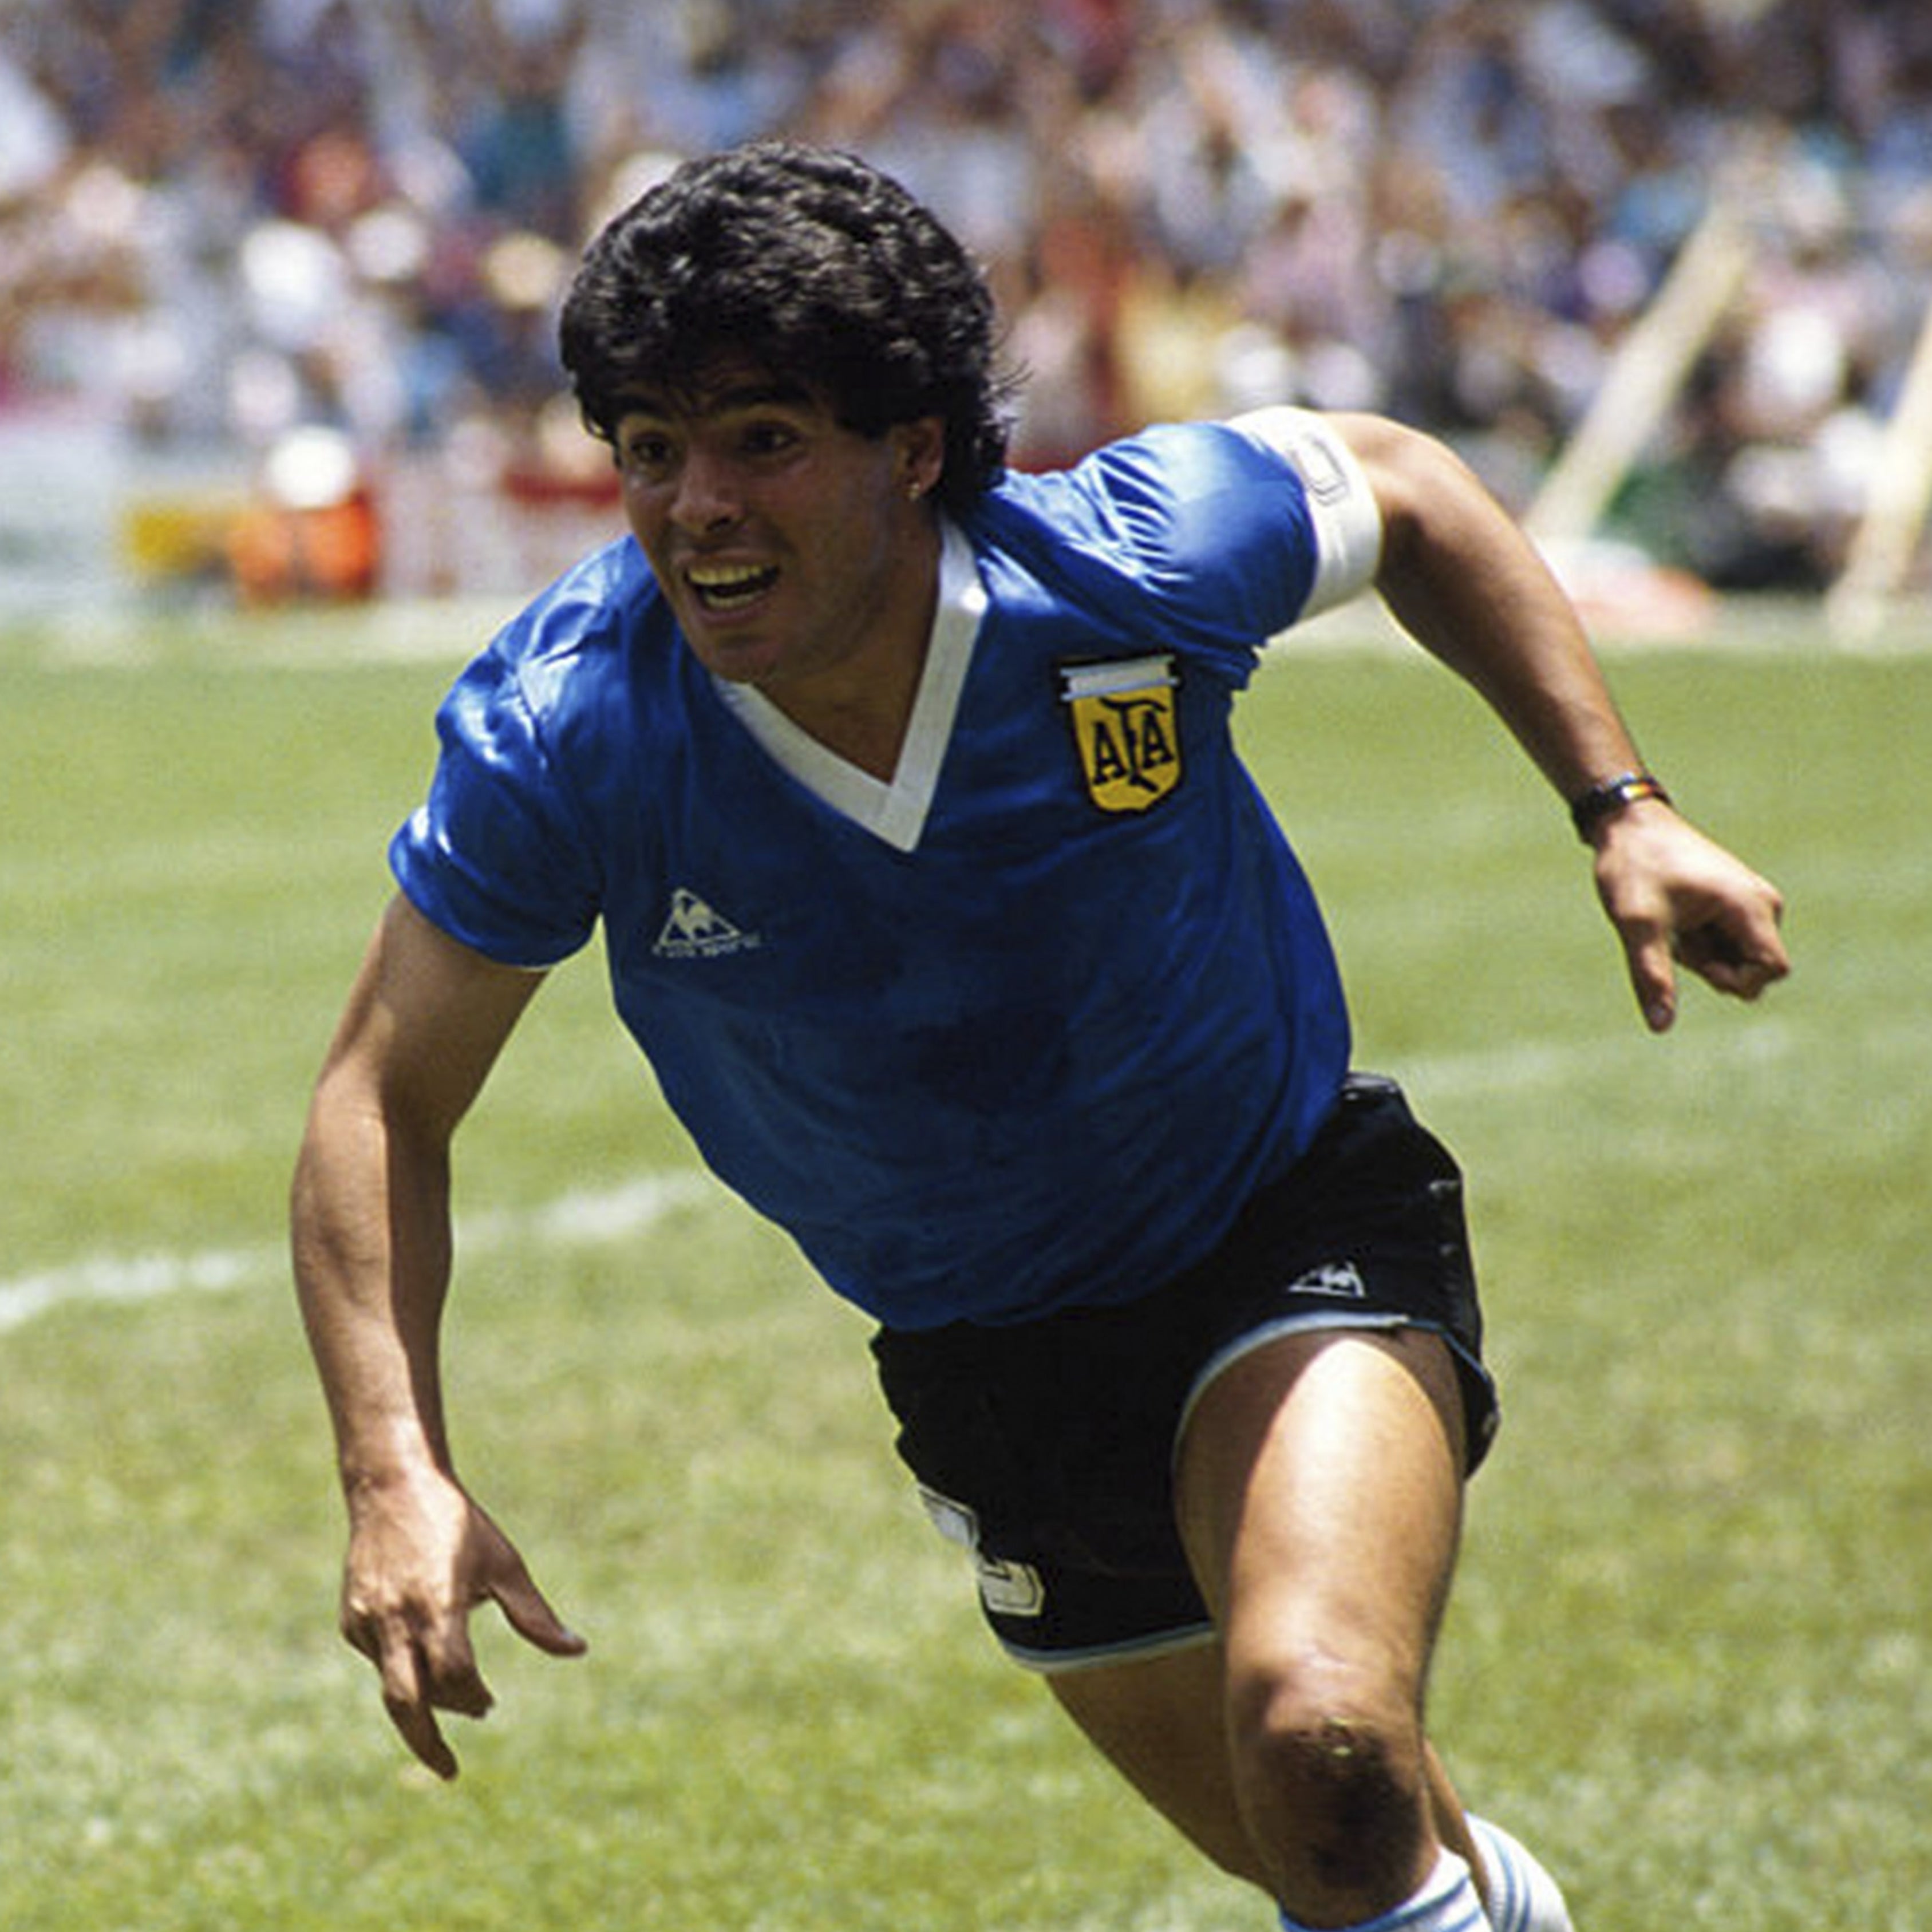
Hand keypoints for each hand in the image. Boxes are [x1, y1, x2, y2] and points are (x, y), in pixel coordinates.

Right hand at [338, 1464, 586, 1779]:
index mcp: (439, 1605)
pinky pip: (379, 1659)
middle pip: (406, 1705)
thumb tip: (576, 1650)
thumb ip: (535, 1615)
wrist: (393, 1486)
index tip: (490, 1703)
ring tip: (449, 1709)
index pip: (455, 1675)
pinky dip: (402, 1670)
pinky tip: (421, 1656)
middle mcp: (397, 1619)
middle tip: (448, 1771)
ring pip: (391, 1685)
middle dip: (426, 1745)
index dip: (473, 1697)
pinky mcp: (352, 1619)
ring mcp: (368, 1621)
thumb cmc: (458, 1524)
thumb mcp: (504, 1564)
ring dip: (421, 1706)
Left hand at [1590, 804, 1789, 1031]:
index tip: (1694, 960)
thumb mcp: (1636, 924)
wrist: (1627, 824)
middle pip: (1755, 969)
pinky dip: (1700, 944)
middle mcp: (1761, 904)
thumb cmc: (1633, 867)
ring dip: (1703, 956)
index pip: (1772, 969)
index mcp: (1750, 905)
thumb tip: (1660, 1026)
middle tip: (1677, 938)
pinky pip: (1727, 945)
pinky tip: (1677, 920)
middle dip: (1714, 968)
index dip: (1734, 980)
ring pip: (1737, 959)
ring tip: (1674, 923)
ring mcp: (1749, 904)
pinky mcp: (1734, 905)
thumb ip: (1652, 975)